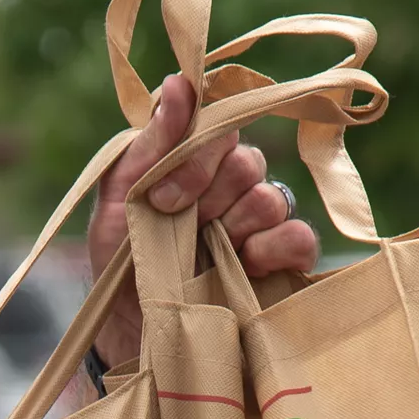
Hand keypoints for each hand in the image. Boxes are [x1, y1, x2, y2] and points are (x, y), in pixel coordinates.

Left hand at [86, 72, 319, 369]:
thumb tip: (180, 81)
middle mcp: (234, 188)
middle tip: (182, 229)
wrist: (130, 337)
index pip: (219, 128)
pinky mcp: (282, 265)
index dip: (195, 158)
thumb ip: (150, 144)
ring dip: (234, 225)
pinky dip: (274, 247)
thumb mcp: (119, 202)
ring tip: (206, 255)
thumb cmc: (120, 265)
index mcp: (196, 164)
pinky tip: (246, 264)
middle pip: (247, 162)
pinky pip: (299, 237)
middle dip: (208, 195)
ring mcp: (261, 226)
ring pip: (271, 196)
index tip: (161, 198)